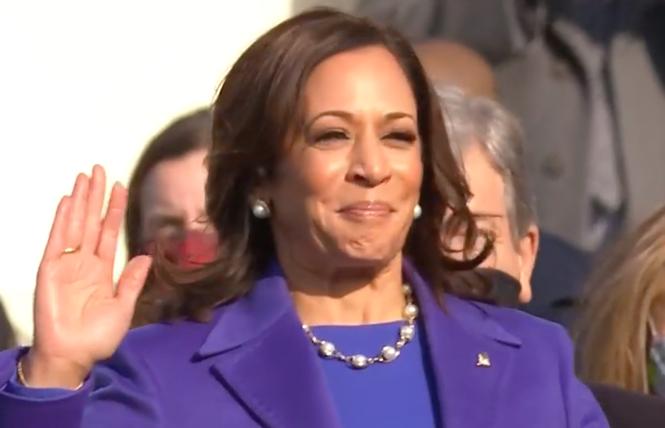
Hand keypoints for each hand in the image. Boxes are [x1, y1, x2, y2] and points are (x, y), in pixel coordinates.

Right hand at [23, 165, 151, 388]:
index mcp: (102, 270)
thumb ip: (132, 281)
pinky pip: (57, 240)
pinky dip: (62, 220)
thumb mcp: (123, 307)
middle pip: (92, 221)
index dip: (114, 210)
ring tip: (85, 177)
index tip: (120, 187)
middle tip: (100, 169)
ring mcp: (66, 264)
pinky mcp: (50, 270)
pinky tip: (68, 201)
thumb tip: (146, 256)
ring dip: (80, 201)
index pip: (109, 232)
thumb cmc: (97, 336)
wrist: (72, 355)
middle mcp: (84, 262)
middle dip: (96, 196)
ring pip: (75, 224)